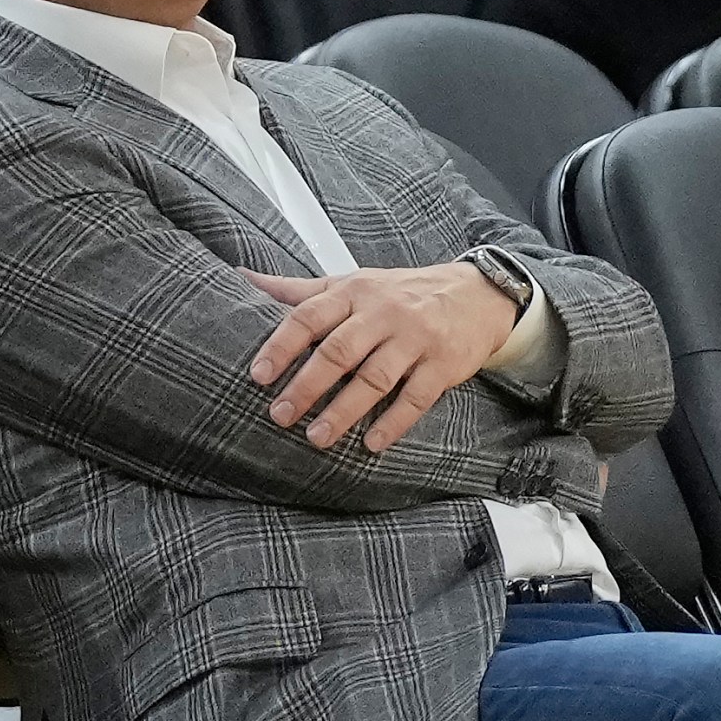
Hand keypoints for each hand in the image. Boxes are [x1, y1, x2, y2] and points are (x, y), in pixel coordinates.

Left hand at [243, 262, 519, 454]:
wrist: (476, 293)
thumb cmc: (402, 293)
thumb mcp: (351, 283)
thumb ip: (299, 289)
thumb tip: (244, 277)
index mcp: (354, 293)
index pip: (309, 316)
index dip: (281, 346)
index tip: (258, 376)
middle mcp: (383, 313)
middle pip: (339, 351)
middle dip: (306, 385)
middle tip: (281, 415)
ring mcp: (415, 339)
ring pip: (375, 378)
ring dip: (344, 411)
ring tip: (317, 437)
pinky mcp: (443, 364)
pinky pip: (416, 398)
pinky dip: (394, 422)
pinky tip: (372, 443)